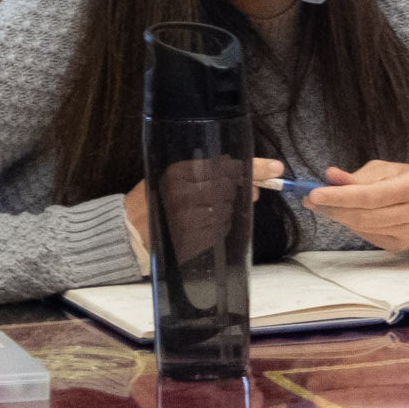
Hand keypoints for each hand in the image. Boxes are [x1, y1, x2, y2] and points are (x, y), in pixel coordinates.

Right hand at [121, 157, 282, 251]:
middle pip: (230, 189)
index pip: (225, 168)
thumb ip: (208, 174)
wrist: (132, 229)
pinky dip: (219, 225)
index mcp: (177, 173)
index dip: (253, 168)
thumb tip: (252, 182)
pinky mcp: (193, 239)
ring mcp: (188, 218)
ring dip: (225, 210)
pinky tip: (203, 223)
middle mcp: (183, 194)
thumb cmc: (158, 199)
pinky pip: (221, 229)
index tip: (276, 168)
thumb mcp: (176, 178)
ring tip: (204, 210)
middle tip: (229, 194)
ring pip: (228, 210)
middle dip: (235, 192)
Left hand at [306, 161, 408, 250]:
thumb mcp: (387, 170)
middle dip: (334, 208)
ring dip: (340, 217)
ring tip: (325, 206)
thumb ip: (358, 175)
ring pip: (365, 228)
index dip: (341, 196)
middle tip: (312, 200)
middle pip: (365, 216)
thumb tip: (331, 176)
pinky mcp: (403, 244)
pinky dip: (354, 225)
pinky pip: (370, 236)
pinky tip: (349, 215)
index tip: (314, 194)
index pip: (371, 195)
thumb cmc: (408, 182)